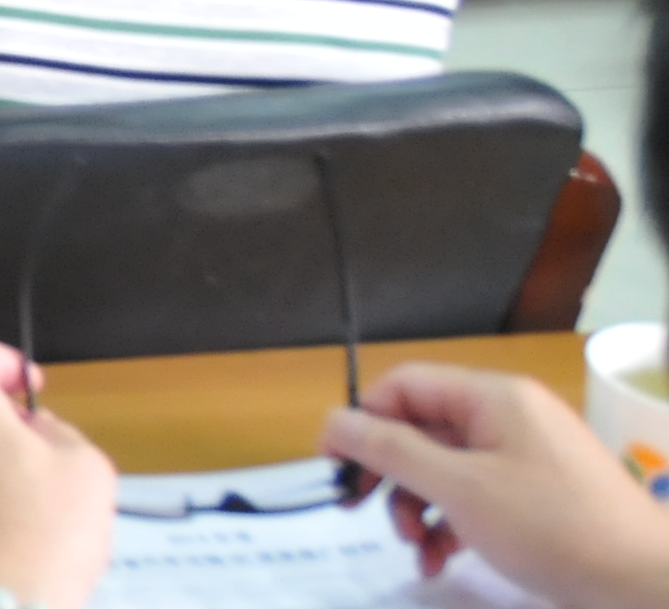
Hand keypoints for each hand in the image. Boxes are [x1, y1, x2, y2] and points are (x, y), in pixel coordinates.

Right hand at [327, 361, 668, 598]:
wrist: (646, 584)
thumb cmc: (552, 527)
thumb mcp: (461, 489)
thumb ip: (391, 451)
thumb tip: (332, 422)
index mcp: (494, 398)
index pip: (406, 386)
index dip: (362, 420)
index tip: (334, 467)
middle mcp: (510, 418)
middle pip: (424, 429)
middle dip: (392, 476)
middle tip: (363, 514)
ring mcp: (529, 458)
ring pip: (448, 468)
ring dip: (420, 508)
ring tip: (418, 549)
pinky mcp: (541, 497)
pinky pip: (479, 496)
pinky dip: (453, 525)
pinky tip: (442, 561)